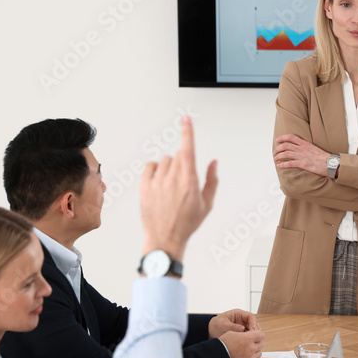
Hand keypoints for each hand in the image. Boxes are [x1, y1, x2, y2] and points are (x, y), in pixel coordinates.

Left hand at [140, 116, 217, 259]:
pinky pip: (150, 167)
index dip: (187, 132)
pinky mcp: (144, 187)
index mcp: (190, 182)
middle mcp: (173, 180)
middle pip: (177, 156)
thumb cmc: (187, 223)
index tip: (186, 119)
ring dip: (169, 167)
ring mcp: (157, 183)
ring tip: (171, 184)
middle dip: (182, 163)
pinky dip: (155, 170)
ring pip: (164, 160)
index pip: (188, 149)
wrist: (165, 238)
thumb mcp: (206, 204)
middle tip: (182, 181)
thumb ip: (212, 180)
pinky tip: (159, 182)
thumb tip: (213, 162)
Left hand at [208, 308, 258, 338]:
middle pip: (254, 324)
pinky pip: (248, 336)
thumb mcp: (223, 325)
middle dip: (254, 331)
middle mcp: (242, 320)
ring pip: (252, 330)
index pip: (251, 317)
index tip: (252, 331)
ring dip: (252, 336)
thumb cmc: (215, 325)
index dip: (253, 323)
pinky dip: (248, 339)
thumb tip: (242, 329)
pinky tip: (247, 344)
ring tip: (249, 341)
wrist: (209, 331)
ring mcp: (242, 326)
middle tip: (253, 338)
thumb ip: (232, 327)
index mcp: (238, 314)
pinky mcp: (241, 333)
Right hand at [220, 329, 264, 357]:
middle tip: (250, 342)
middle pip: (261, 343)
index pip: (261, 335)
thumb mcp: (231, 333)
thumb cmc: (222, 346)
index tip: (256, 335)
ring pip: (259, 352)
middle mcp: (251, 348)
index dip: (258, 334)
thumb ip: (243, 333)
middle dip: (256, 342)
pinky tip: (248, 356)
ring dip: (255, 350)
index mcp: (247, 339)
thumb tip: (248, 333)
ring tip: (247, 350)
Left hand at [273, 134, 330, 176]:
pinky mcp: (304, 164)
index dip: (282, 138)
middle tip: (274, 153)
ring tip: (275, 159)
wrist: (331, 163)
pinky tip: (279, 166)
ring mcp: (302, 156)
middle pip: (286, 145)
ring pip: (286, 154)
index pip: (291, 137)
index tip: (277, 140)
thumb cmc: (324, 158)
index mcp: (305, 144)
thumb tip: (299, 149)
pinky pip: (290, 163)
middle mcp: (302, 148)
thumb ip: (306, 148)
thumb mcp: (314, 148)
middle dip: (278, 149)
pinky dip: (283, 165)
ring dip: (278, 156)